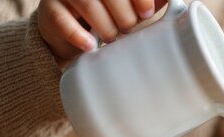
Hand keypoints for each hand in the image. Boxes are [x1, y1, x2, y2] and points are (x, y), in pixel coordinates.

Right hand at [38, 0, 166, 62]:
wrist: (73, 32)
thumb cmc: (110, 16)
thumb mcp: (132, 7)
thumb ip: (150, 2)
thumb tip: (173, 2)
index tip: (147, 12)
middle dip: (125, 15)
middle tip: (128, 29)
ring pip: (89, 4)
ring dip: (106, 27)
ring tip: (112, 38)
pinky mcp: (49, 10)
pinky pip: (63, 21)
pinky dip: (79, 35)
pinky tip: (91, 46)